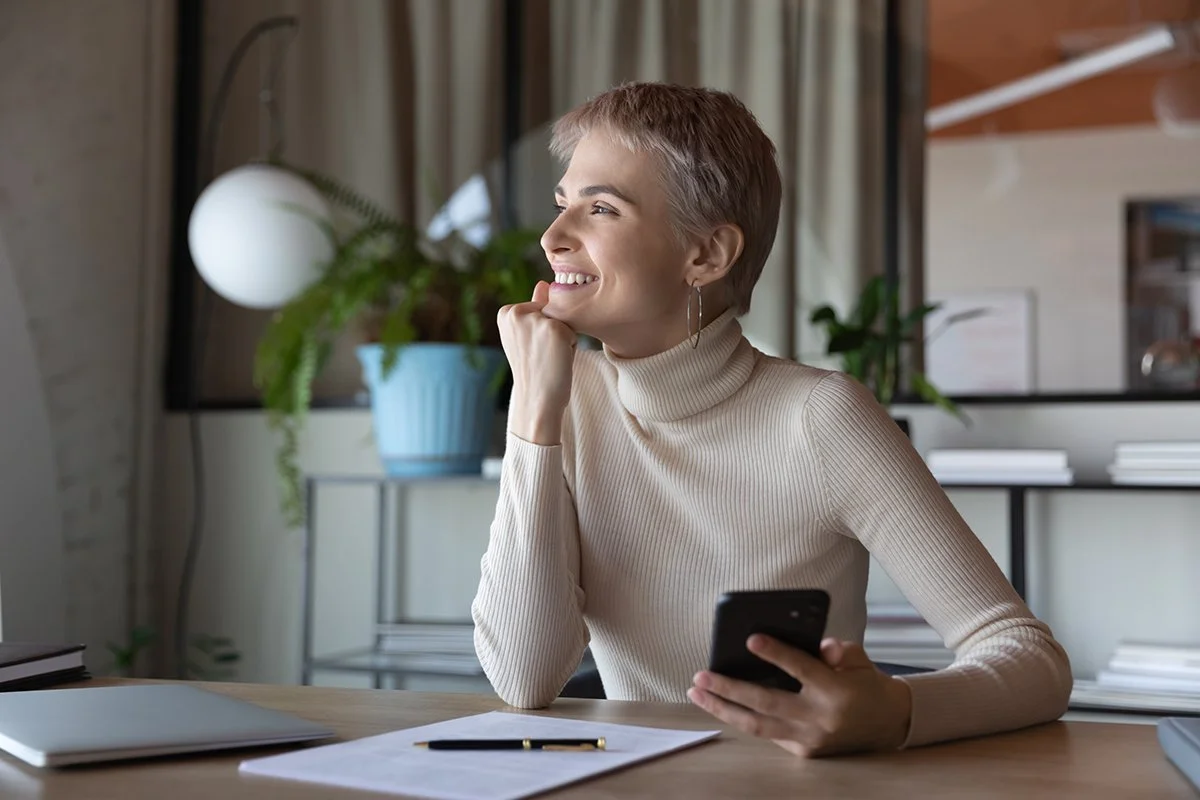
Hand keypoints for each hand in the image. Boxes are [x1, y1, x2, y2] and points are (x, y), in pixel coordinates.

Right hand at [498, 281, 577, 444]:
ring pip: (563, 320)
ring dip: (563, 338)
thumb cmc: (533, 371)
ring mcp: (536, 319)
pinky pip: (573, 330)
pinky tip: (558, 360)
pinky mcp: (555, 328)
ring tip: (549, 357)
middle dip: (553, 332)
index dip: (540, 332)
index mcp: (506, 311)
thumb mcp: (527, 337)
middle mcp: (517, 311)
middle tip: (541, 355)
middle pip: (551, 311)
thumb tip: (543, 283)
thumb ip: (535, 307)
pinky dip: (571, 347)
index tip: (531, 350)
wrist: (536, 399)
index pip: (538, 308)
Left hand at [687, 636, 912, 757]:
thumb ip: (834, 649)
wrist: (888, 723)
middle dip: (729, 689)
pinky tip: (721, 705)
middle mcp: (819, 718)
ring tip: (698, 693)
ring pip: (757, 726)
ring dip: (723, 709)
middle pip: (766, 703)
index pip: (800, 669)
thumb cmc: (865, 682)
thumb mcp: (857, 658)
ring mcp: (810, 739)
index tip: (750, 640)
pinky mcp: (804, 752)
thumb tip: (810, 644)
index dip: (775, 654)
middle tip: (701, 675)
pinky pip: (768, 734)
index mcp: (835, 690)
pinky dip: (743, 719)